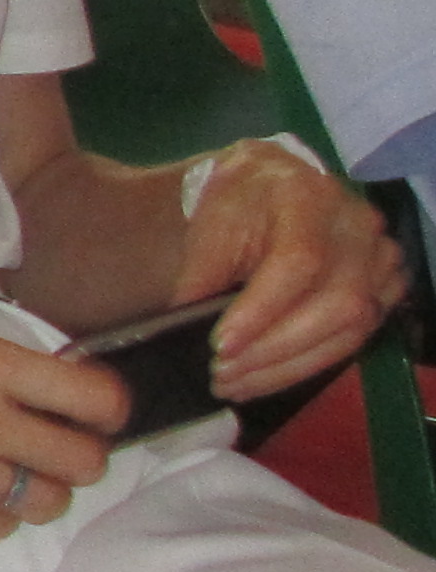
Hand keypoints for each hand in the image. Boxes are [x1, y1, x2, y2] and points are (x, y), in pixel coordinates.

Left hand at [177, 141, 404, 399]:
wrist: (269, 188)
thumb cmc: (236, 207)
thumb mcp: (209, 226)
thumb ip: (201, 272)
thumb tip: (187, 324)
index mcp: (308, 196)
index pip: (298, 262)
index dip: (261, 311)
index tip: (221, 346)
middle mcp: (356, 226)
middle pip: (335, 303)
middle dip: (274, 349)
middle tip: (223, 373)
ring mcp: (379, 258)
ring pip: (349, 329)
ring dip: (288, 366)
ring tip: (235, 383)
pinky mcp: (384, 288)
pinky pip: (354, 339)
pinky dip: (304, 364)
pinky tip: (263, 378)